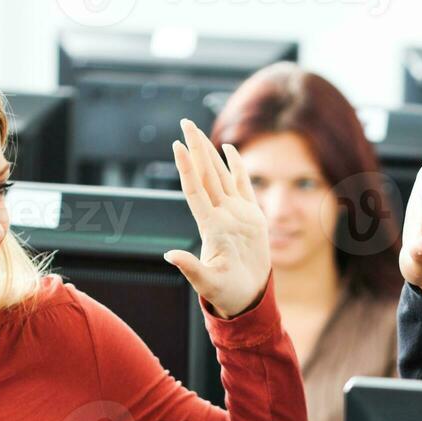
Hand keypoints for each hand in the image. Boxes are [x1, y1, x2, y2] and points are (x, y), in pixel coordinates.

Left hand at [164, 119, 269, 318]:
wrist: (248, 298)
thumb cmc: (228, 294)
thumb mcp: (208, 283)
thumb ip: (191, 269)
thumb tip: (170, 256)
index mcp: (211, 227)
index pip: (196, 191)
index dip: (187, 168)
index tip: (177, 146)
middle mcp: (221, 215)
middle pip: (206, 175)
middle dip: (196, 149)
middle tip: (185, 123)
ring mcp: (236, 214)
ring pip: (221, 176)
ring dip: (210, 153)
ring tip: (198, 131)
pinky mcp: (251, 217)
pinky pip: (243, 185)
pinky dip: (236, 167)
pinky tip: (229, 150)